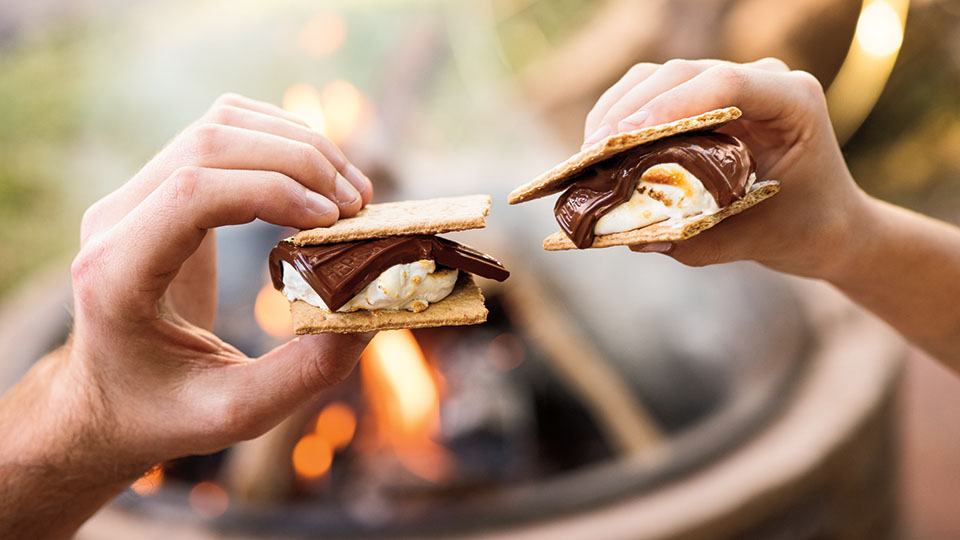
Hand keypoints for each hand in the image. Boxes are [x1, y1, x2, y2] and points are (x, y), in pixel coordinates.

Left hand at [67, 93, 374, 468]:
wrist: (107, 397)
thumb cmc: (163, 411)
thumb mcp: (234, 412)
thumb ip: (304, 374)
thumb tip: (371, 316)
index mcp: (117, 275)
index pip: (191, 192)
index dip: (272, 190)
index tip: (334, 219)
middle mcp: (114, 221)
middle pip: (210, 143)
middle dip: (298, 160)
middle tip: (359, 204)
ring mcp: (132, 197)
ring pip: (219, 124)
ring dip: (295, 143)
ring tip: (350, 191)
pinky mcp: (160, 188)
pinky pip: (221, 133)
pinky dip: (278, 140)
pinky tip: (318, 179)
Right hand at [583, 58, 869, 279]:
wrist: (826, 221)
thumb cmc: (801, 229)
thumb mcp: (752, 241)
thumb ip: (696, 241)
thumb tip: (634, 237)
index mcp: (793, 102)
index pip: (726, 84)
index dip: (669, 106)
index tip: (624, 139)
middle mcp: (764, 80)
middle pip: (683, 73)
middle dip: (630, 111)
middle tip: (592, 154)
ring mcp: (733, 82)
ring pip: (661, 77)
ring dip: (618, 110)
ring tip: (589, 154)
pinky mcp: (706, 96)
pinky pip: (656, 92)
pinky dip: (624, 115)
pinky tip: (602, 150)